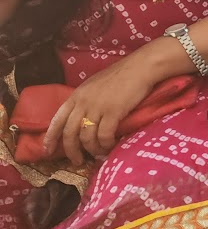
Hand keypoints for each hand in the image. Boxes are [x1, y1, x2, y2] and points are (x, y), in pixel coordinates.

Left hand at [43, 54, 160, 165]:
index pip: (57, 120)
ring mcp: (97, 107)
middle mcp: (83, 102)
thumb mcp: (94, 86)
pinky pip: (104, 135)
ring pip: (87, 137)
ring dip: (92, 149)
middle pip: (70, 133)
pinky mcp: (113, 112)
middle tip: (78, 161)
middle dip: (72, 151)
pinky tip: (111, 145)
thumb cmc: (120, 76)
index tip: (47, 151)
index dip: (50, 137)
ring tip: (99, 153)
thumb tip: (81, 120)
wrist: (140, 68)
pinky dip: (106, 144)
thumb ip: (85, 101)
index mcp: (76, 95)